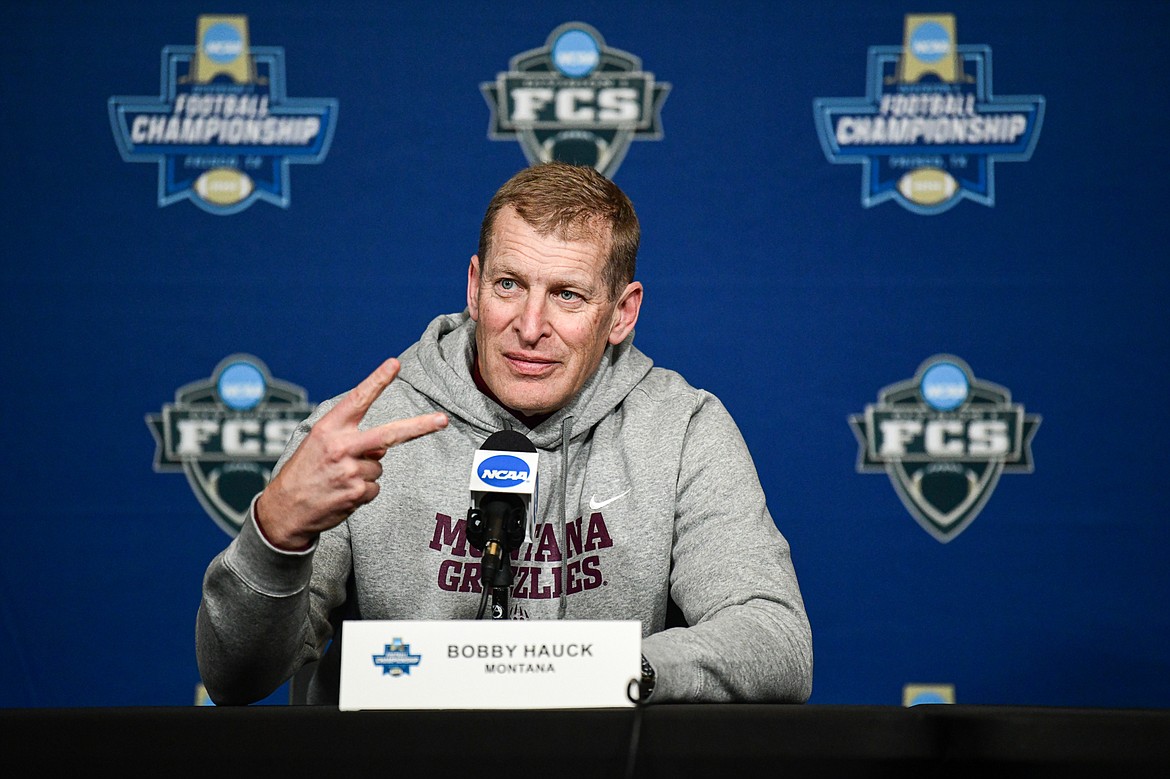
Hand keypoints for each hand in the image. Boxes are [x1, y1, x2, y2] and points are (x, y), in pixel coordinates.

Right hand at [254, 358, 447, 549]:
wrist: (284, 510)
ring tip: (339, 479)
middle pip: (389, 434)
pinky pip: (375, 488)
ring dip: (365, 473)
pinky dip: (363, 492)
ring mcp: (350, 471)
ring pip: (379, 466)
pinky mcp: (357, 493)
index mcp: (330, 429)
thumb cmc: (304, 473)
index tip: (393, 364)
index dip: (377, 381)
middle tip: (442, 420)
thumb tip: (382, 448)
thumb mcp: (318, 444)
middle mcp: (341, 447)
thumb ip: (351, 439)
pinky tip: (342, 493)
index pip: (358, 400)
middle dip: (420, 427)